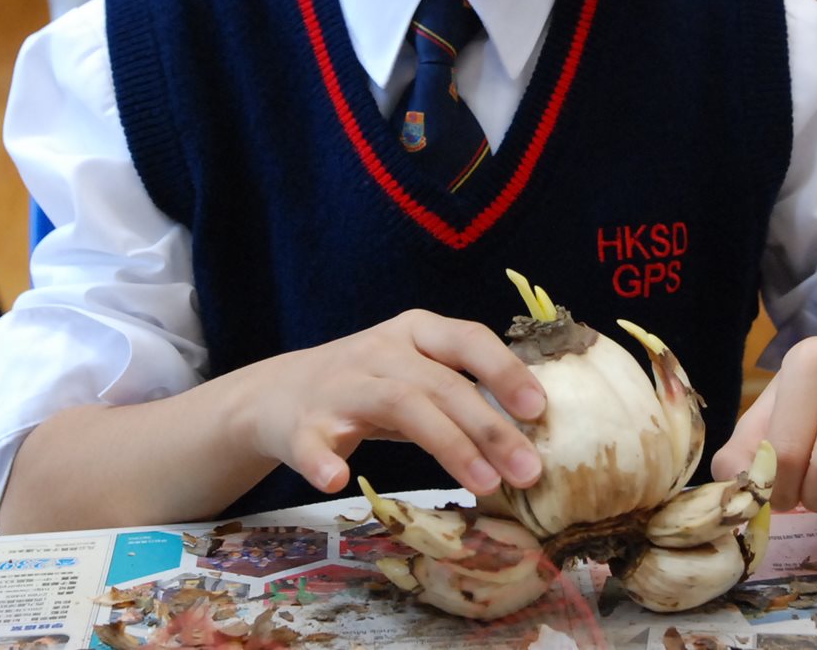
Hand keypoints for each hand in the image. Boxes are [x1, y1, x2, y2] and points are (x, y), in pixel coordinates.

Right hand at [236, 310, 546, 496]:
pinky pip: (312, 443)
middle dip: (490, 427)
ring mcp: (340, 385)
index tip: (540, 409)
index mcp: (414, 332)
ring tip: (485, 485)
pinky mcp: (301, 424)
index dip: (505, 370)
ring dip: (447, 445)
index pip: (468, 339)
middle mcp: (380, 350)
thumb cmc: (368, 387)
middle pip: (441, 383)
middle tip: (529, 471)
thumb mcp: (416, 372)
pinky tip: (338, 482)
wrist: (276, 394)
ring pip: (399, 406)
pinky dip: (323, 461)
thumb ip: (462, 391)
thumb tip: (536, 431)